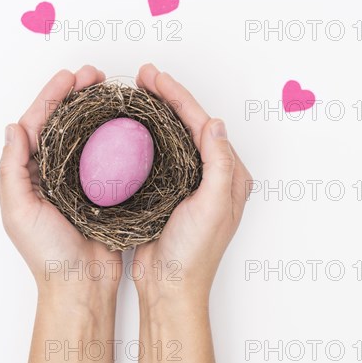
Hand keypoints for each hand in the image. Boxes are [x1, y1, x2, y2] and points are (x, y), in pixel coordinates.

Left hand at [0, 65, 120, 362]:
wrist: (80, 283)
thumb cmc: (47, 252)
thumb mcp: (19, 210)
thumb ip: (12, 169)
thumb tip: (13, 128)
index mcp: (28, 172)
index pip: (38, 123)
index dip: (51, 96)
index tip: (69, 77)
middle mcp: (50, 170)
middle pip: (62, 121)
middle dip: (75, 95)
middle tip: (94, 75)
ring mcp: (76, 177)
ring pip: (83, 133)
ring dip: (93, 109)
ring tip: (107, 89)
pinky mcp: (99, 187)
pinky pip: (104, 153)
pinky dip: (110, 133)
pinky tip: (121, 121)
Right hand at [134, 63, 252, 304]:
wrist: (170, 286)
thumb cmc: (193, 253)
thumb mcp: (212, 208)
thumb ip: (218, 165)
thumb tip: (216, 123)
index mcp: (228, 174)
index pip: (202, 124)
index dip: (179, 98)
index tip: (155, 78)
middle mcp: (211, 173)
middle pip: (188, 124)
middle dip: (167, 97)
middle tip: (143, 76)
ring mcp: (189, 181)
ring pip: (172, 135)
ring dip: (156, 111)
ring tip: (138, 92)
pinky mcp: (168, 189)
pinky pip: (158, 153)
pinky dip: (147, 134)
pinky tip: (133, 125)